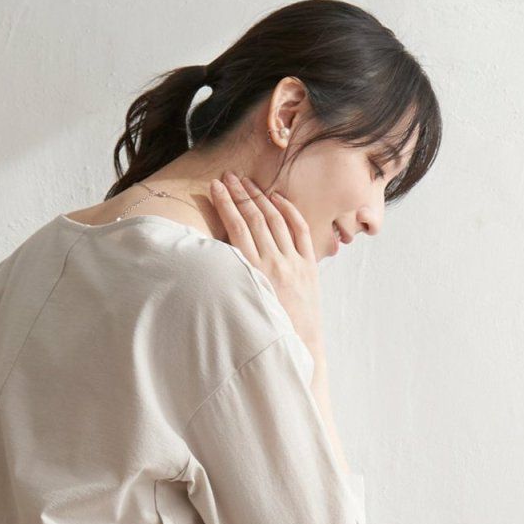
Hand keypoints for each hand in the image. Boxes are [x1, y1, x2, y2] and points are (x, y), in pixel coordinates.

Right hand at [209, 172, 323, 357]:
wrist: (298, 347)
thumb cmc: (264, 331)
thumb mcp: (242, 303)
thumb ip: (233, 276)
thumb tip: (214, 253)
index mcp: (253, 272)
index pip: (236, 227)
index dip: (225, 203)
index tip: (215, 186)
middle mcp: (274, 263)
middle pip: (254, 218)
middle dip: (240, 194)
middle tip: (229, 176)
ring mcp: (294, 262)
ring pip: (276, 220)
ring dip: (261, 197)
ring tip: (248, 182)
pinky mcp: (309, 265)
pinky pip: (300, 230)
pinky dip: (289, 211)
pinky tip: (278, 197)